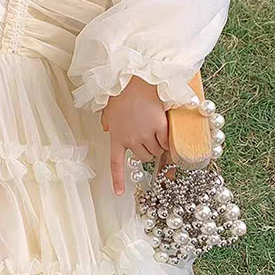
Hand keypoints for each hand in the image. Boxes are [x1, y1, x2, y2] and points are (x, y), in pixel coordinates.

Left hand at [100, 75, 168, 196]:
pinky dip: (168, 138)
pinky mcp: (160, 127)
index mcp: (116, 136)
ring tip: (155, 126)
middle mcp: (130, 139)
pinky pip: (167, 142)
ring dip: (160, 144)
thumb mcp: (109, 109)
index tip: (119, 194)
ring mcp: (145, 134)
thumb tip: (106, 128)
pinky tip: (164, 125)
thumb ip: (108, 122)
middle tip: (149, 134)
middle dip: (148, 149)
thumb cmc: (122, 92)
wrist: (136, 80)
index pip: (116, 163)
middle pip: (144, 157)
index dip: (118, 179)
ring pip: (157, 151)